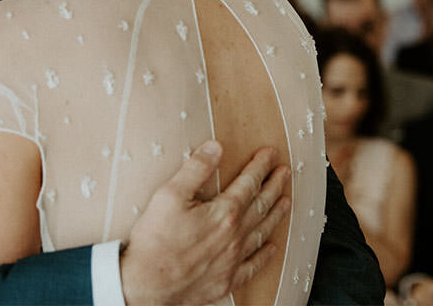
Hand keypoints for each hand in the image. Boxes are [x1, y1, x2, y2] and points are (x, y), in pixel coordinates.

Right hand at [120, 142, 289, 304]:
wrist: (145, 286)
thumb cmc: (154, 242)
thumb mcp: (169, 196)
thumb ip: (195, 169)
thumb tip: (215, 147)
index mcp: (224, 213)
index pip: (250, 182)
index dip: (261, 165)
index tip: (271, 153)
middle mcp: (235, 236)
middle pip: (262, 205)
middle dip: (275, 185)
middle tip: (285, 172)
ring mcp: (233, 260)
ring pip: (263, 232)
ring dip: (276, 214)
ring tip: (286, 201)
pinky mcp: (226, 280)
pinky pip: (253, 266)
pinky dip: (265, 256)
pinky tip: (272, 248)